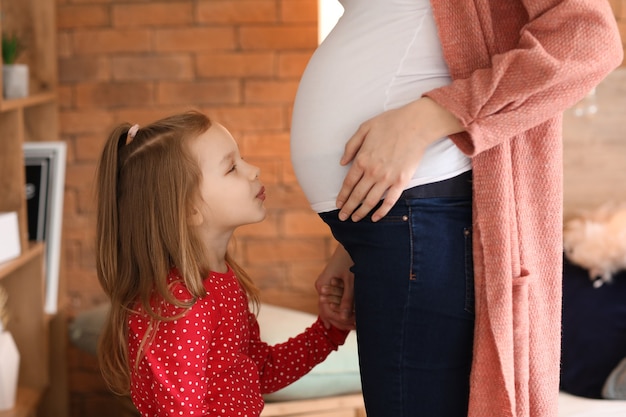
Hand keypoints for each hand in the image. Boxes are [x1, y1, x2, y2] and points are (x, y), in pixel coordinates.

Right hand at [316, 244, 354, 329]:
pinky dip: (343, 308)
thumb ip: (347, 300)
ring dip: (342, 316)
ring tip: (355, 324)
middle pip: (327, 311)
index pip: (326, 310)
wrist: (351, 243)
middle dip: (341, 320)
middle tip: (355, 328)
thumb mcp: (351, 281)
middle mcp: (321, 287)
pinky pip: (335, 300)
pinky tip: (352, 317)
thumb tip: (343, 318)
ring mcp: (326, 286)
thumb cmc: (350, 259)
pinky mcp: (332, 284)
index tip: (353, 325)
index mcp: (322, 286)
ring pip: (331, 307)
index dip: (339, 320)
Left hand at [336, 97, 463, 221]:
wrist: (416, 124)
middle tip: (342, 217)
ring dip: (361, 212)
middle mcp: (372, 172)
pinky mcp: (401, 181)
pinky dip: (382, 212)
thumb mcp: (364, 128)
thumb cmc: (390, 123)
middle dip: (348, 208)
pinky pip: (390, 201)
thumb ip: (351, 146)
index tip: (338, 204)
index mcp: (362, 160)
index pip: (348, 183)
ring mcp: (387, 178)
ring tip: (355, 219)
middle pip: (357, 195)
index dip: (342, 196)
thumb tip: (342, 162)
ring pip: (371, 201)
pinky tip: (375, 218)